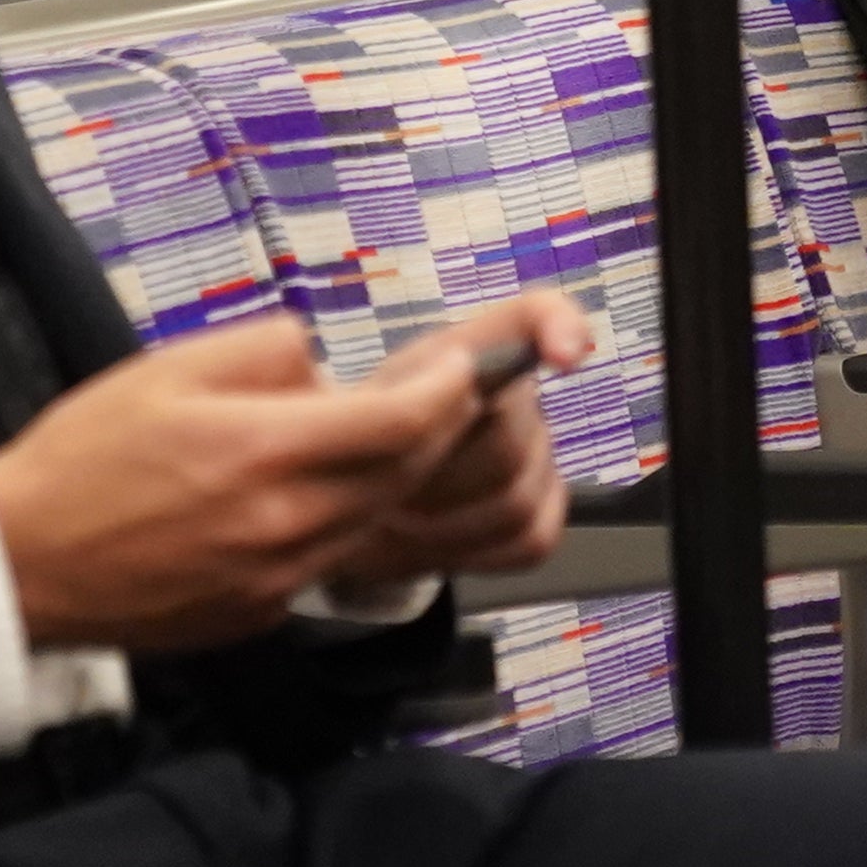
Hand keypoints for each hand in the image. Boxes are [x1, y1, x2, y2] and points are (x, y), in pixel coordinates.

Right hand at [0, 303, 595, 651]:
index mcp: (263, 453)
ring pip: (374, 521)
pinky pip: (329, 559)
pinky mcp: (262, 613)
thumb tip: (321, 361)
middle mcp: (284, 523)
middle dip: (434, 431)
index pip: (400, 423)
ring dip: (393, 479)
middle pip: (402, 476)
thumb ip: (262, 355)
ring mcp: (277, 579)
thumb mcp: (165, 371)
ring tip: (383, 437)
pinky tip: (311, 494)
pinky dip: (340, 521)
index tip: (464, 368)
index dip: (447, 392)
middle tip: (444, 394)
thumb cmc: (79, 463)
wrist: (20, 565)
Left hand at [324, 297, 597, 589]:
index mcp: (463, 355)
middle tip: (379, 489)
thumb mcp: (310, 401)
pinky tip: (429, 540)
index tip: (566, 354)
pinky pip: (527, 538)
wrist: (344, 509)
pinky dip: (473, 549)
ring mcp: (535, 462)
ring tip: (390, 519)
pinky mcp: (536, 523)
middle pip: (506, 442)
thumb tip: (299, 358)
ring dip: (443, 522)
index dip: (556, 326)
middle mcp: (513, 402)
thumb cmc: (341, 447)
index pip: (530, 318)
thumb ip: (302, 372)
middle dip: (435, 476)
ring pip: (512, 500)